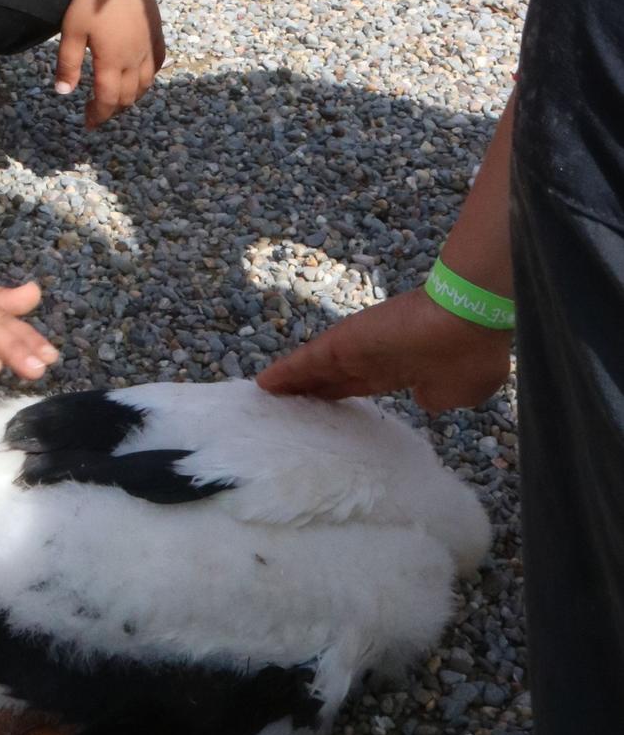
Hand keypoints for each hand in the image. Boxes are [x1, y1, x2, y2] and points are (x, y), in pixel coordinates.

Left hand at [55, 0, 165, 128]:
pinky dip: (148, 78)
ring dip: (131, 97)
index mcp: (113, 61)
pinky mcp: (156, 32)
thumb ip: (68, 63)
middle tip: (98, 113)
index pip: (107, 99)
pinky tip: (140, 78)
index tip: (88, 124)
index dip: (98, 115)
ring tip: (116, 100)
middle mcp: (135, 58)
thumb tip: (64, 92)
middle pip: (127, 96)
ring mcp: (149, 45)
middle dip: (112, 109)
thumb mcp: (72, 31)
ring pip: (145, 83)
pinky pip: (156, 64)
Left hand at [256, 285, 511, 411]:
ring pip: (314, 371)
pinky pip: (307, 361)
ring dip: (291, 384)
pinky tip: (265, 386)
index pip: (363, 387)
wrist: (467, 321)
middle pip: (332, 380)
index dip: (343, 398)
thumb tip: (423, 400)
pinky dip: (286, 373)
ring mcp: (355, 348)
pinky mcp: (342, 342)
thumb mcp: (458, 391)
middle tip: (286, 409)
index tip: (325, 413)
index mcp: (401, 371)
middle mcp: (373, 358)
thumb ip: (437, 397)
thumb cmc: (470, 354)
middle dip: (310, 393)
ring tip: (266, 398)